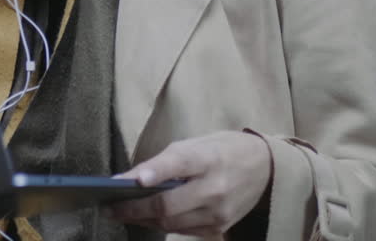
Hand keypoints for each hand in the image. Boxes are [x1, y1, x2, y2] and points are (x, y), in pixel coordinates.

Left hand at [108, 131, 272, 237]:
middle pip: (167, 205)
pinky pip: (183, 231)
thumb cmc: (222, 150)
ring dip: (143, 220)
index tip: (131, 180)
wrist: (265, 168)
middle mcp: (214, 188)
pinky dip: (162, 225)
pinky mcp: (219, 227)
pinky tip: (147, 219)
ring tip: (122, 213)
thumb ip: (165, 161)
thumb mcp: (196, 143)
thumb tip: (129, 178)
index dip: (154, 172)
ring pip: (171, 224)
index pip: (179, 163)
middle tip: (110, 207)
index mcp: (208, 157)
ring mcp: (218, 212)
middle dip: (134, 209)